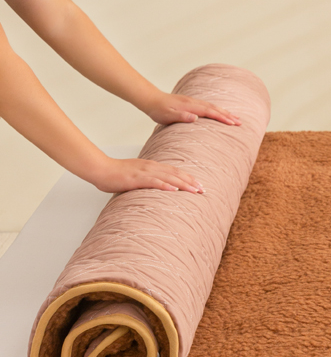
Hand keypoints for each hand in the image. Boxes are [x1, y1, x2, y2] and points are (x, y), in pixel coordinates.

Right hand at [88, 157, 203, 194]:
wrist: (100, 169)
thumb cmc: (116, 175)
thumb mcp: (136, 176)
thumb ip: (148, 180)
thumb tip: (158, 188)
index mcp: (152, 166)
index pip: (174, 171)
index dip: (188, 177)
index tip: (199, 184)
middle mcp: (151, 167)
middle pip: (176, 173)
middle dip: (191, 181)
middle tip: (203, 189)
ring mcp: (144, 172)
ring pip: (168, 177)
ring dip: (183, 184)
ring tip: (195, 190)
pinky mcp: (136, 178)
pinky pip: (153, 182)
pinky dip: (165, 185)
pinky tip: (174, 190)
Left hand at [145, 92, 240, 126]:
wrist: (151, 100)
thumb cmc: (159, 110)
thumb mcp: (168, 116)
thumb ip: (181, 117)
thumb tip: (195, 118)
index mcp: (191, 107)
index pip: (210, 112)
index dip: (222, 118)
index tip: (232, 123)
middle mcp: (194, 103)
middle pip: (215, 108)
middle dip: (229, 115)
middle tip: (240, 122)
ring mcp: (194, 102)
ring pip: (213, 107)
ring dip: (225, 112)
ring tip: (235, 118)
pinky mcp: (192, 104)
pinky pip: (209, 106)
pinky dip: (218, 110)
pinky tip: (221, 113)